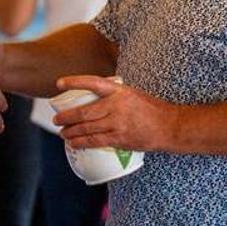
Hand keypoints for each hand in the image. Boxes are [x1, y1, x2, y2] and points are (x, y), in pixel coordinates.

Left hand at [52, 75, 177, 152]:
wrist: (170, 126)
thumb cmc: (152, 110)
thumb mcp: (132, 94)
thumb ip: (114, 96)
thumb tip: (94, 100)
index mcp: (120, 91)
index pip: (93, 83)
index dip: (74, 82)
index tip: (58, 83)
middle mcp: (117, 106)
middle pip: (84, 111)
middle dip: (66, 117)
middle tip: (56, 120)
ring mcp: (118, 123)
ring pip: (87, 128)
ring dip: (70, 132)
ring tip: (62, 133)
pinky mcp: (120, 138)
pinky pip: (96, 141)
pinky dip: (82, 142)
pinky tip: (73, 143)